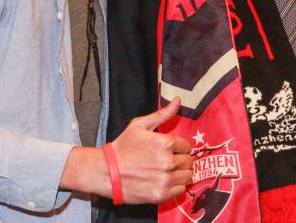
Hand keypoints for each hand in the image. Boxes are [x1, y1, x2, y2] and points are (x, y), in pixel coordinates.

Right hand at [60, 97, 192, 202]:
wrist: (106, 172)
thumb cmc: (122, 147)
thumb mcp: (139, 125)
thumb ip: (162, 114)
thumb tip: (178, 100)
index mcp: (165, 143)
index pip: (186, 146)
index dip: (179, 147)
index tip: (171, 150)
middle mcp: (168, 162)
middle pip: (189, 161)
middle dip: (181, 160)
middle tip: (169, 160)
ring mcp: (165, 180)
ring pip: (187, 176)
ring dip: (181, 173)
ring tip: (168, 171)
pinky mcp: (161, 195)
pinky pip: (180, 190)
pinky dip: (176, 186)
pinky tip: (165, 181)